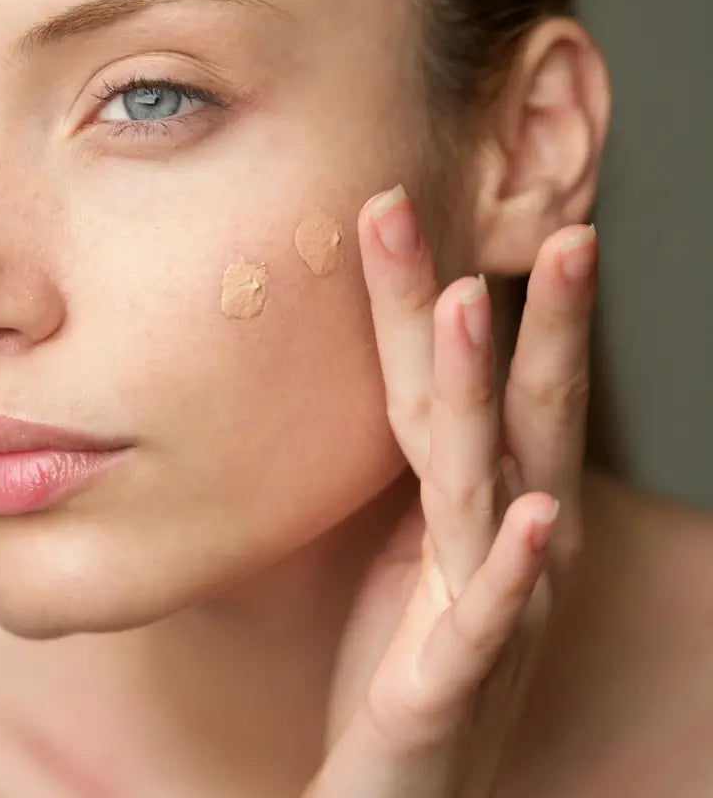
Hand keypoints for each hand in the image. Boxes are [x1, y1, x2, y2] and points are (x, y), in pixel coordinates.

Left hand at [303, 184, 595, 797]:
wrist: (395, 788)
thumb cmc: (403, 652)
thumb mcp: (407, 539)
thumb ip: (415, 463)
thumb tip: (393, 379)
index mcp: (475, 503)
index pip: (447, 383)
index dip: (427, 297)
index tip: (399, 206)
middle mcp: (501, 540)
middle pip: (511, 411)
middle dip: (532, 317)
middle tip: (553, 221)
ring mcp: (487, 605)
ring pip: (485, 483)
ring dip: (487, 395)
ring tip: (476, 309)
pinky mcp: (449, 679)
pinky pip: (488, 616)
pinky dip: (515, 567)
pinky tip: (542, 517)